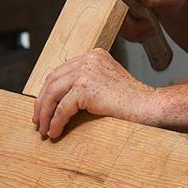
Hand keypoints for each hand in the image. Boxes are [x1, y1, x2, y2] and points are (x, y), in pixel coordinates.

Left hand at [33, 48, 156, 138]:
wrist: (149, 106)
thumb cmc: (133, 102)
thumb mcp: (107, 84)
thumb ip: (88, 84)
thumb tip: (61, 100)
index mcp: (94, 55)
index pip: (61, 71)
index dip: (49, 90)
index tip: (43, 107)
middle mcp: (88, 59)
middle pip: (53, 80)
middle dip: (42, 102)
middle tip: (38, 120)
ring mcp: (87, 72)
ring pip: (53, 94)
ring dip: (45, 114)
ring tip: (43, 129)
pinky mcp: (86, 88)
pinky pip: (62, 108)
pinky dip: (56, 122)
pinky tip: (54, 132)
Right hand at [119, 0, 187, 42]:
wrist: (179, 3)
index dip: (119, 6)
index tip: (136, 14)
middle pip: (109, 10)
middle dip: (129, 24)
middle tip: (146, 24)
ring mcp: (119, 2)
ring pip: (114, 23)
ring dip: (133, 31)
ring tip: (149, 27)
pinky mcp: (121, 15)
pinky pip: (120, 30)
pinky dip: (133, 35)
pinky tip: (145, 29)